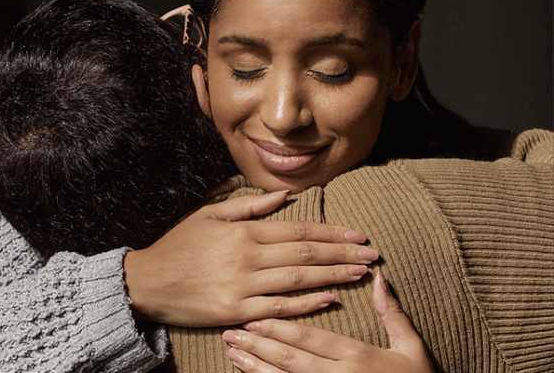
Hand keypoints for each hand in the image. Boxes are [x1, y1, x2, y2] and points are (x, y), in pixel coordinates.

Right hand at [123, 191, 376, 326]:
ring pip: (298, 280)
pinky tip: (330, 299)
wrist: (146, 282)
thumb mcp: (209, 215)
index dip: (331, 232)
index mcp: (242, 232)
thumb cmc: (178, 247)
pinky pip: (279, 308)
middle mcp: (247, 257)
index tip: (358, 234)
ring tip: (361, 273)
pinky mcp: (236, 311)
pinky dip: (307, 304)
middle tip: (373, 254)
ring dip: (334, 275)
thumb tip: (284, 196)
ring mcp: (242, 286)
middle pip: (305, 253)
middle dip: (343, 253)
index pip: (297, 229)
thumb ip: (248, 205)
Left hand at [222, 269, 434, 372]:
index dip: (278, 327)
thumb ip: (392, 314)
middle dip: (257, 344)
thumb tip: (379, 277)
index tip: (253, 316)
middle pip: (289, 357)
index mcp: (356, 355)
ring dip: (254, 366)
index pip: (309, 337)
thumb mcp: (412, 348)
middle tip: (230, 332)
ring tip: (231, 352)